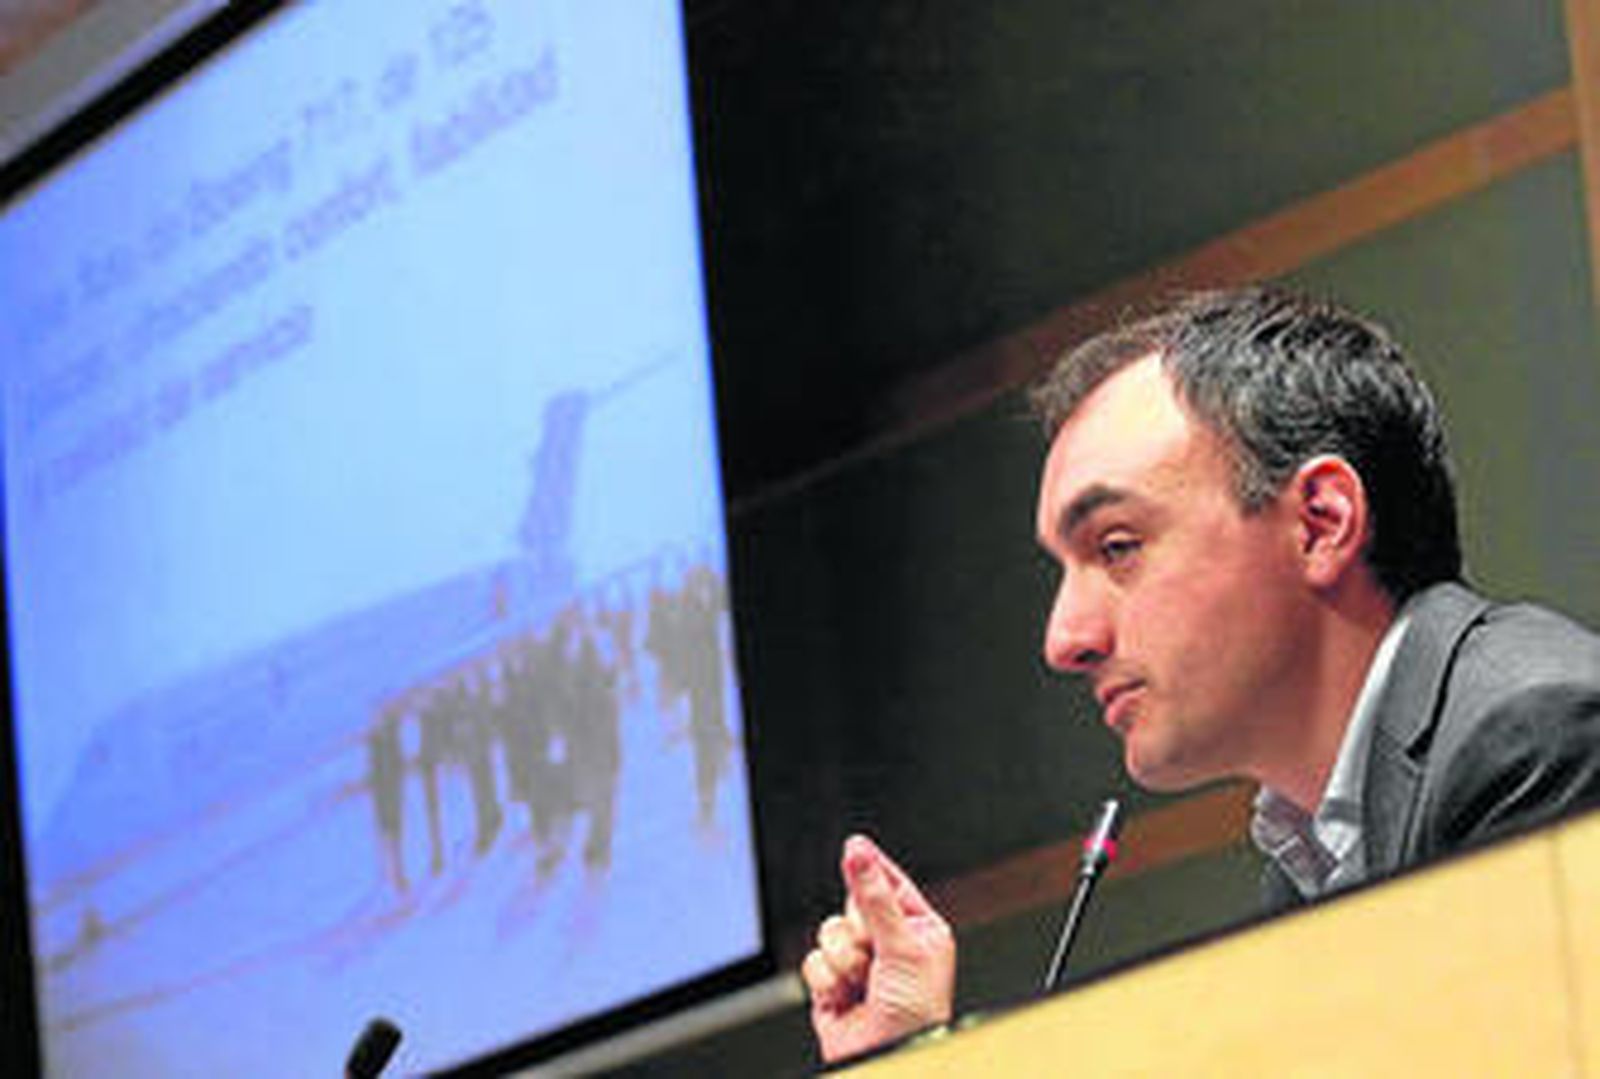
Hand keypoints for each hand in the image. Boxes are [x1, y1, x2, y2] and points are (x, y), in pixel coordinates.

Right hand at [800, 834, 955, 1062]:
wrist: (892, 1059)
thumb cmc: (916, 1013)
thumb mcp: (903, 946)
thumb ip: (874, 897)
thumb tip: (858, 851)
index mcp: (919, 929)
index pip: (891, 884)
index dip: (872, 867)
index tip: (855, 844)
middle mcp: (888, 944)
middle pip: (851, 906)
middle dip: (860, 931)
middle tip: (877, 953)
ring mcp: (858, 965)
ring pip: (828, 932)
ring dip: (844, 959)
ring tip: (864, 982)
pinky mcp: (831, 986)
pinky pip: (813, 961)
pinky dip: (828, 980)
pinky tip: (847, 997)